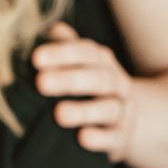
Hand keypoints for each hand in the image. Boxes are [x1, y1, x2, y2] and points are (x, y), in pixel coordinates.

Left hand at [32, 22, 136, 162]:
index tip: (35, 58)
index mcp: (102, 62)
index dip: (62, 54)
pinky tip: (82, 138)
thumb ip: (67, 46)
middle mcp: (116, 83)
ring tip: (59, 114)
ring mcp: (122, 110)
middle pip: (98, 78)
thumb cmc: (94, 87)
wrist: (131, 119)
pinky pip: (114, 137)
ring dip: (84, 110)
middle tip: (41, 83)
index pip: (86, 52)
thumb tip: (51, 29)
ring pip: (108, 108)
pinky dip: (100, 138)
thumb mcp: (84, 64)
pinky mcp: (122, 137)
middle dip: (69, 80)